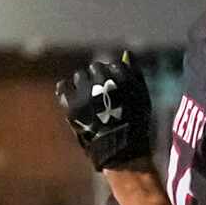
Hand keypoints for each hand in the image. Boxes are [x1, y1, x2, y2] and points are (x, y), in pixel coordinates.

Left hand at [55, 53, 153, 171]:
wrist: (121, 151)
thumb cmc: (134, 124)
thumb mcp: (142, 96)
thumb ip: (135, 73)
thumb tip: (127, 53)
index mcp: (122, 79)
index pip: (114, 65)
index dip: (114, 74)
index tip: (114, 84)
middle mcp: (103, 83)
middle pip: (96, 68)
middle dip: (98, 77)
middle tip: (99, 90)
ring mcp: (86, 94)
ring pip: (80, 76)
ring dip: (84, 83)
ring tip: (88, 96)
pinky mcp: (73, 105)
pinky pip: (63, 87)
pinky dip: (66, 89)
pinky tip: (70, 94)